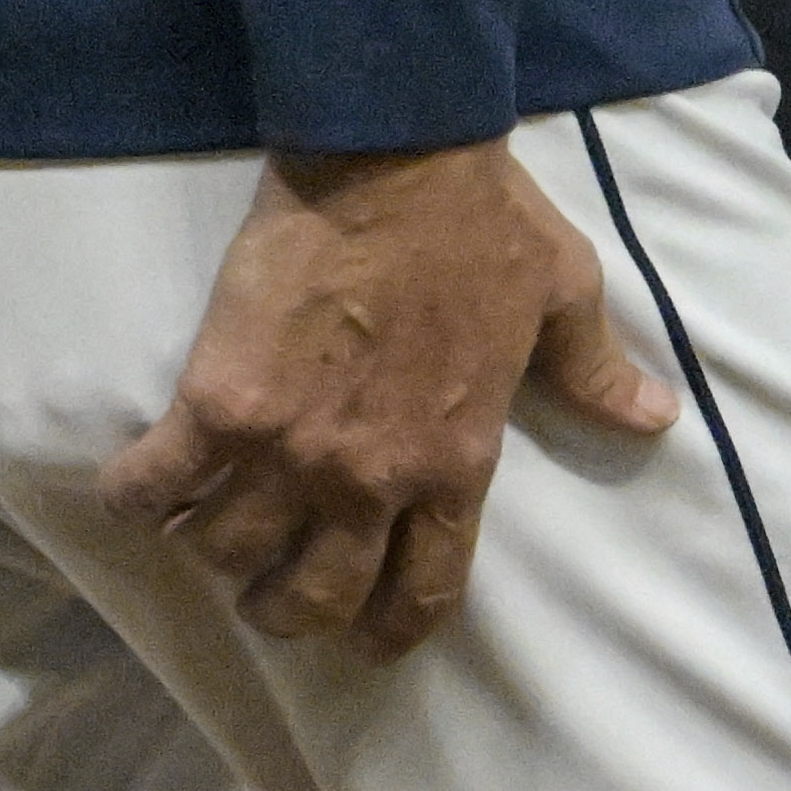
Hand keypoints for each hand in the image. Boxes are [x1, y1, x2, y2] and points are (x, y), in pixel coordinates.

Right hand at [100, 138, 679, 657]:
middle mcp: (370, 478)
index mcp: (455, 463)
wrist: (396, 154)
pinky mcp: (219, 404)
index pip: (422, 593)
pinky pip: (153, 491)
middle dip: (285, 610)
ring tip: (207, 528)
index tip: (362, 635)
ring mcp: (290, 449)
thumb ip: (596, 372)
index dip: (386, 632)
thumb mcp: (562, 297)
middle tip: (268, 584)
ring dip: (213, 554)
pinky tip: (137, 491)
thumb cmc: (485, 223)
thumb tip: (655, 419)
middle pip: (311, 601)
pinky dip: (135, 503)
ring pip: (227, 558)